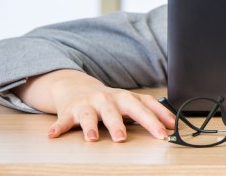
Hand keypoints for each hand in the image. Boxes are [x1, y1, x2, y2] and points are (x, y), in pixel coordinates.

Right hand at [13, 69, 174, 141]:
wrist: (77, 86)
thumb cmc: (110, 100)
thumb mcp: (130, 102)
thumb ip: (150, 112)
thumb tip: (173, 124)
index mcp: (125, 98)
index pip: (143, 107)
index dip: (155, 119)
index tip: (165, 132)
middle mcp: (107, 99)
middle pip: (115, 111)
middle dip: (119, 124)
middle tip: (122, 139)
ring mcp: (88, 104)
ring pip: (89, 115)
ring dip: (90, 127)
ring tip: (91, 139)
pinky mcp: (69, 112)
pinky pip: (62, 121)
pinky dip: (57, 127)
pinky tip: (52, 136)